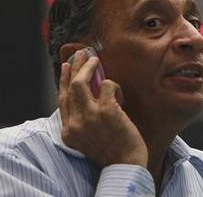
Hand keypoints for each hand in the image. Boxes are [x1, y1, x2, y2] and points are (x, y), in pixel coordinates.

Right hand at [58, 49, 148, 168]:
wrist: (125, 163)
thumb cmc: (112, 149)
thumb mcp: (87, 137)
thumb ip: (83, 118)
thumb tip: (90, 90)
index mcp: (68, 132)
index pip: (62, 100)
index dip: (63, 81)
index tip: (66, 67)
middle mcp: (75, 123)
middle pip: (70, 88)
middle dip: (75, 68)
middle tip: (82, 55)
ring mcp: (90, 116)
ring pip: (82, 83)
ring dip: (89, 68)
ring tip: (96, 60)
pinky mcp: (107, 111)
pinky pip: (108, 86)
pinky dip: (114, 85)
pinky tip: (119, 94)